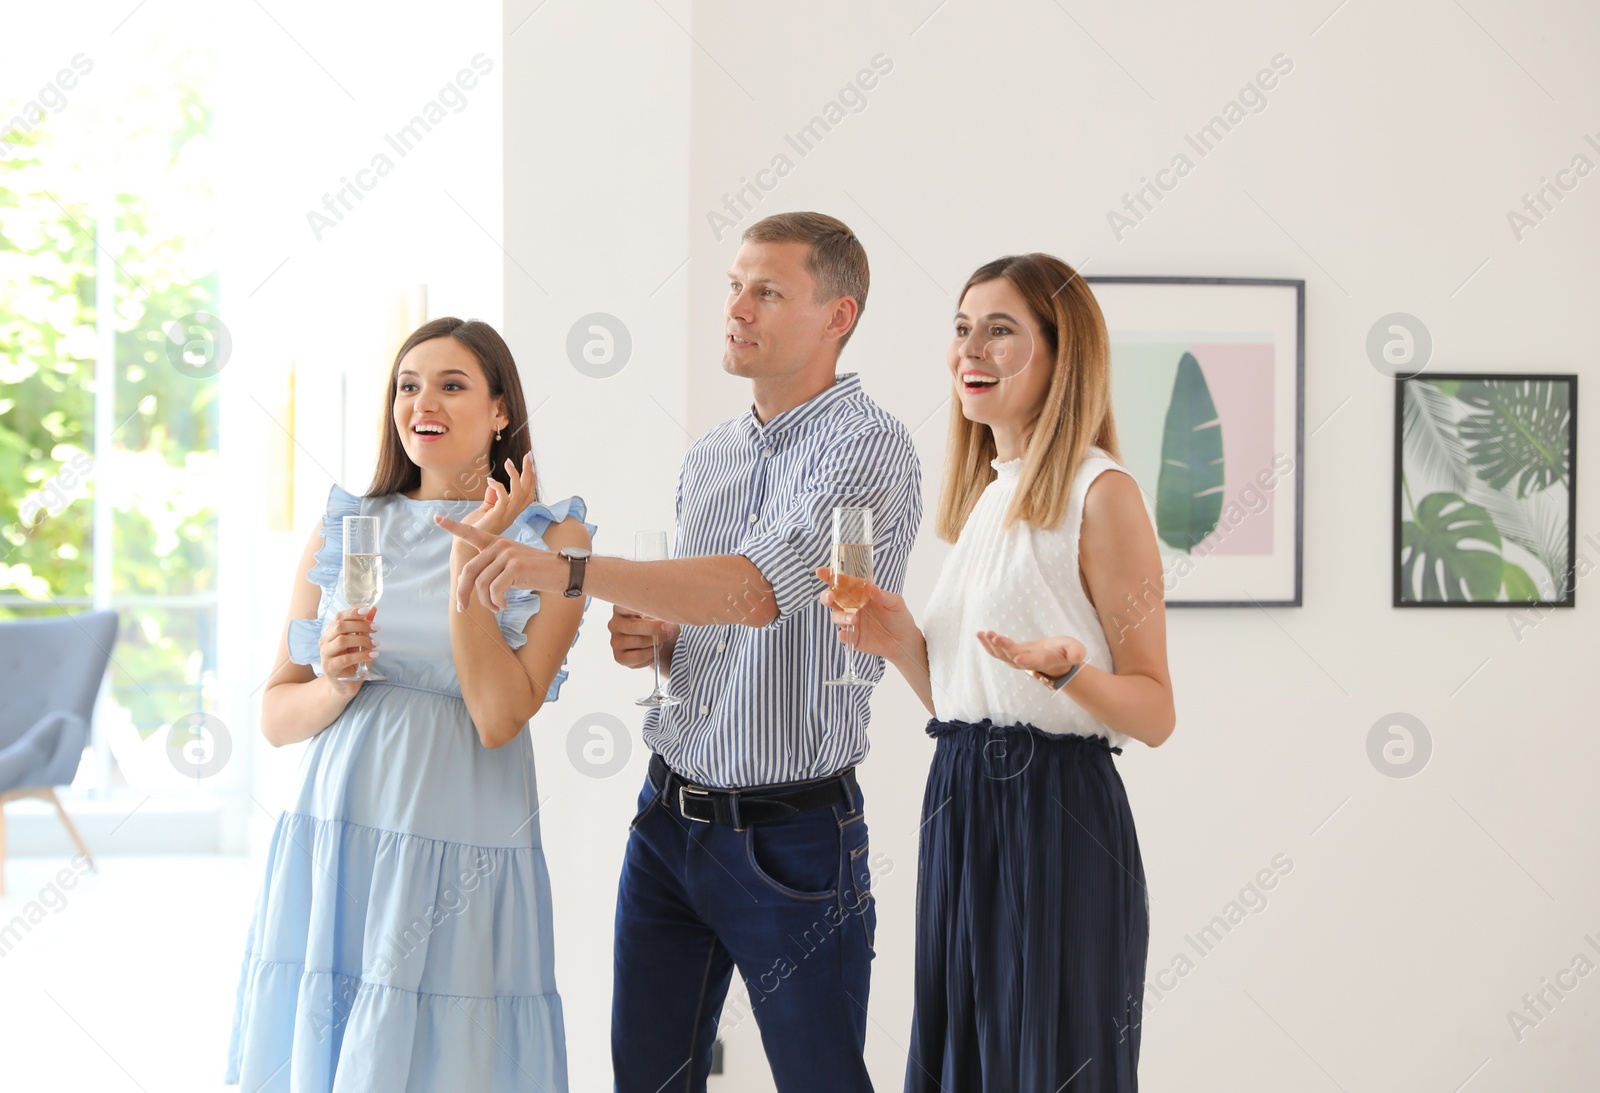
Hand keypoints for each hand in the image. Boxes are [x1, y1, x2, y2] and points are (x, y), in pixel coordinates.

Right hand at [320, 607, 377, 695]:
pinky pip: (346, 659)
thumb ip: (364, 628)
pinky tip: (373, 655)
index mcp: (330, 633)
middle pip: (340, 627)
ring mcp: (325, 655)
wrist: (344, 685)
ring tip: (376, 644)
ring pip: (342, 641)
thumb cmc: (352, 662)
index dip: (352, 612)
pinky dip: (361, 655)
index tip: (367, 611)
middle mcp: (325, 642)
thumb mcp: (359, 643)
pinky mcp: (330, 668)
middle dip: (360, 625)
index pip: (338, 617)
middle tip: (376, 628)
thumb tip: (373, 610)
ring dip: (362, 640)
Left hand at [434, 514, 564, 611]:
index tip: (436, 519)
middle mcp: (500, 545)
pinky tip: (504, 605)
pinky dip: (497, 602)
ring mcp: (508, 554)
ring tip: (496, 607)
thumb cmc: (538, 572)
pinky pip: (495, 590)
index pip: (471, 532)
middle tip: (463, 608)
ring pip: (482, 584)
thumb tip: (469, 585)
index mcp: (497, 542)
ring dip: (486, 602)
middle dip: (463, 593)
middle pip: (469, 571)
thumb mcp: (513, 565)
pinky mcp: (516, 567)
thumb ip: (492, 568)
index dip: (453, 526)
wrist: (563, 572)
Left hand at [460, 454, 537, 536]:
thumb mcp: (486, 509)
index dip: (531, 477)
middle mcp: (513, 513)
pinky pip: (504, 498)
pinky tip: (490, 481)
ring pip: (518, 492)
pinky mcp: (497, 516)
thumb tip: (493, 484)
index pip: (528, 492)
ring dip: (514, 475)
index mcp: (513, 511)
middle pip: (528, 489)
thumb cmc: (477, 528)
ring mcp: (507, 515)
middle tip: (528, 455)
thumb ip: (491, 498)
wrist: (467, 546)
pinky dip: (498, 487)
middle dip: (529, 471)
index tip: (529, 462)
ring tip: (507, 463)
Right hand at [609, 606, 677, 668]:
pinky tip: (655, 650)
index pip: (625, 606)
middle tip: (667, 628)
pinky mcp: (619, 656)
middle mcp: (614, 624)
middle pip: (633, 627)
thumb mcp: (654, 612)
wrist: (656, 640)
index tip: (652, 610)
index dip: (639, 608)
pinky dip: (651, 654)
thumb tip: (664, 614)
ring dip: (655, 642)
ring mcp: (615, 641)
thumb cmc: (654, 622)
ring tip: (663, 639)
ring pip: (638, 642)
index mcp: (620, 608)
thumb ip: (655, 611)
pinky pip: (638, 657)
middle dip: (653, 628)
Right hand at [815, 567, 921, 663]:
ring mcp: (851, 622)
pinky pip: (843, 636)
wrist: (905, 641)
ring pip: (836, 617)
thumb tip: (871, 587)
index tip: (821, 572)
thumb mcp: (895, 603)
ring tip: (853, 619)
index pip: (842, 583)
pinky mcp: (853, 638)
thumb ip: (883, 596)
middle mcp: (852, 607)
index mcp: (859, 594)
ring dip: (840, 617)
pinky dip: (842, 635)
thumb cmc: (899, 617)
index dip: (829, 577)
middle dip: (827, 596)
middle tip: (830, 596)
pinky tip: (844, 634)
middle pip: (832, 599)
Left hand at [976, 630, 1086, 681]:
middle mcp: (1028, 662)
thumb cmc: (1065, 652)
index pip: (1036, 661)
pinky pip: (996, 652)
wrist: (1054, 661)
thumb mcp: (1074, 650)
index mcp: (1044, 660)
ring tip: (985, 634)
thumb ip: (1076, 652)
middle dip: (1004, 648)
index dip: (1027, 660)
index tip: (1018, 658)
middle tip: (995, 637)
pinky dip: (987, 644)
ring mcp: (1016, 660)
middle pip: (1014, 656)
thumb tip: (1078, 657)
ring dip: (992, 645)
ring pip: (1002, 655)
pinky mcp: (1010, 655)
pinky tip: (980, 634)